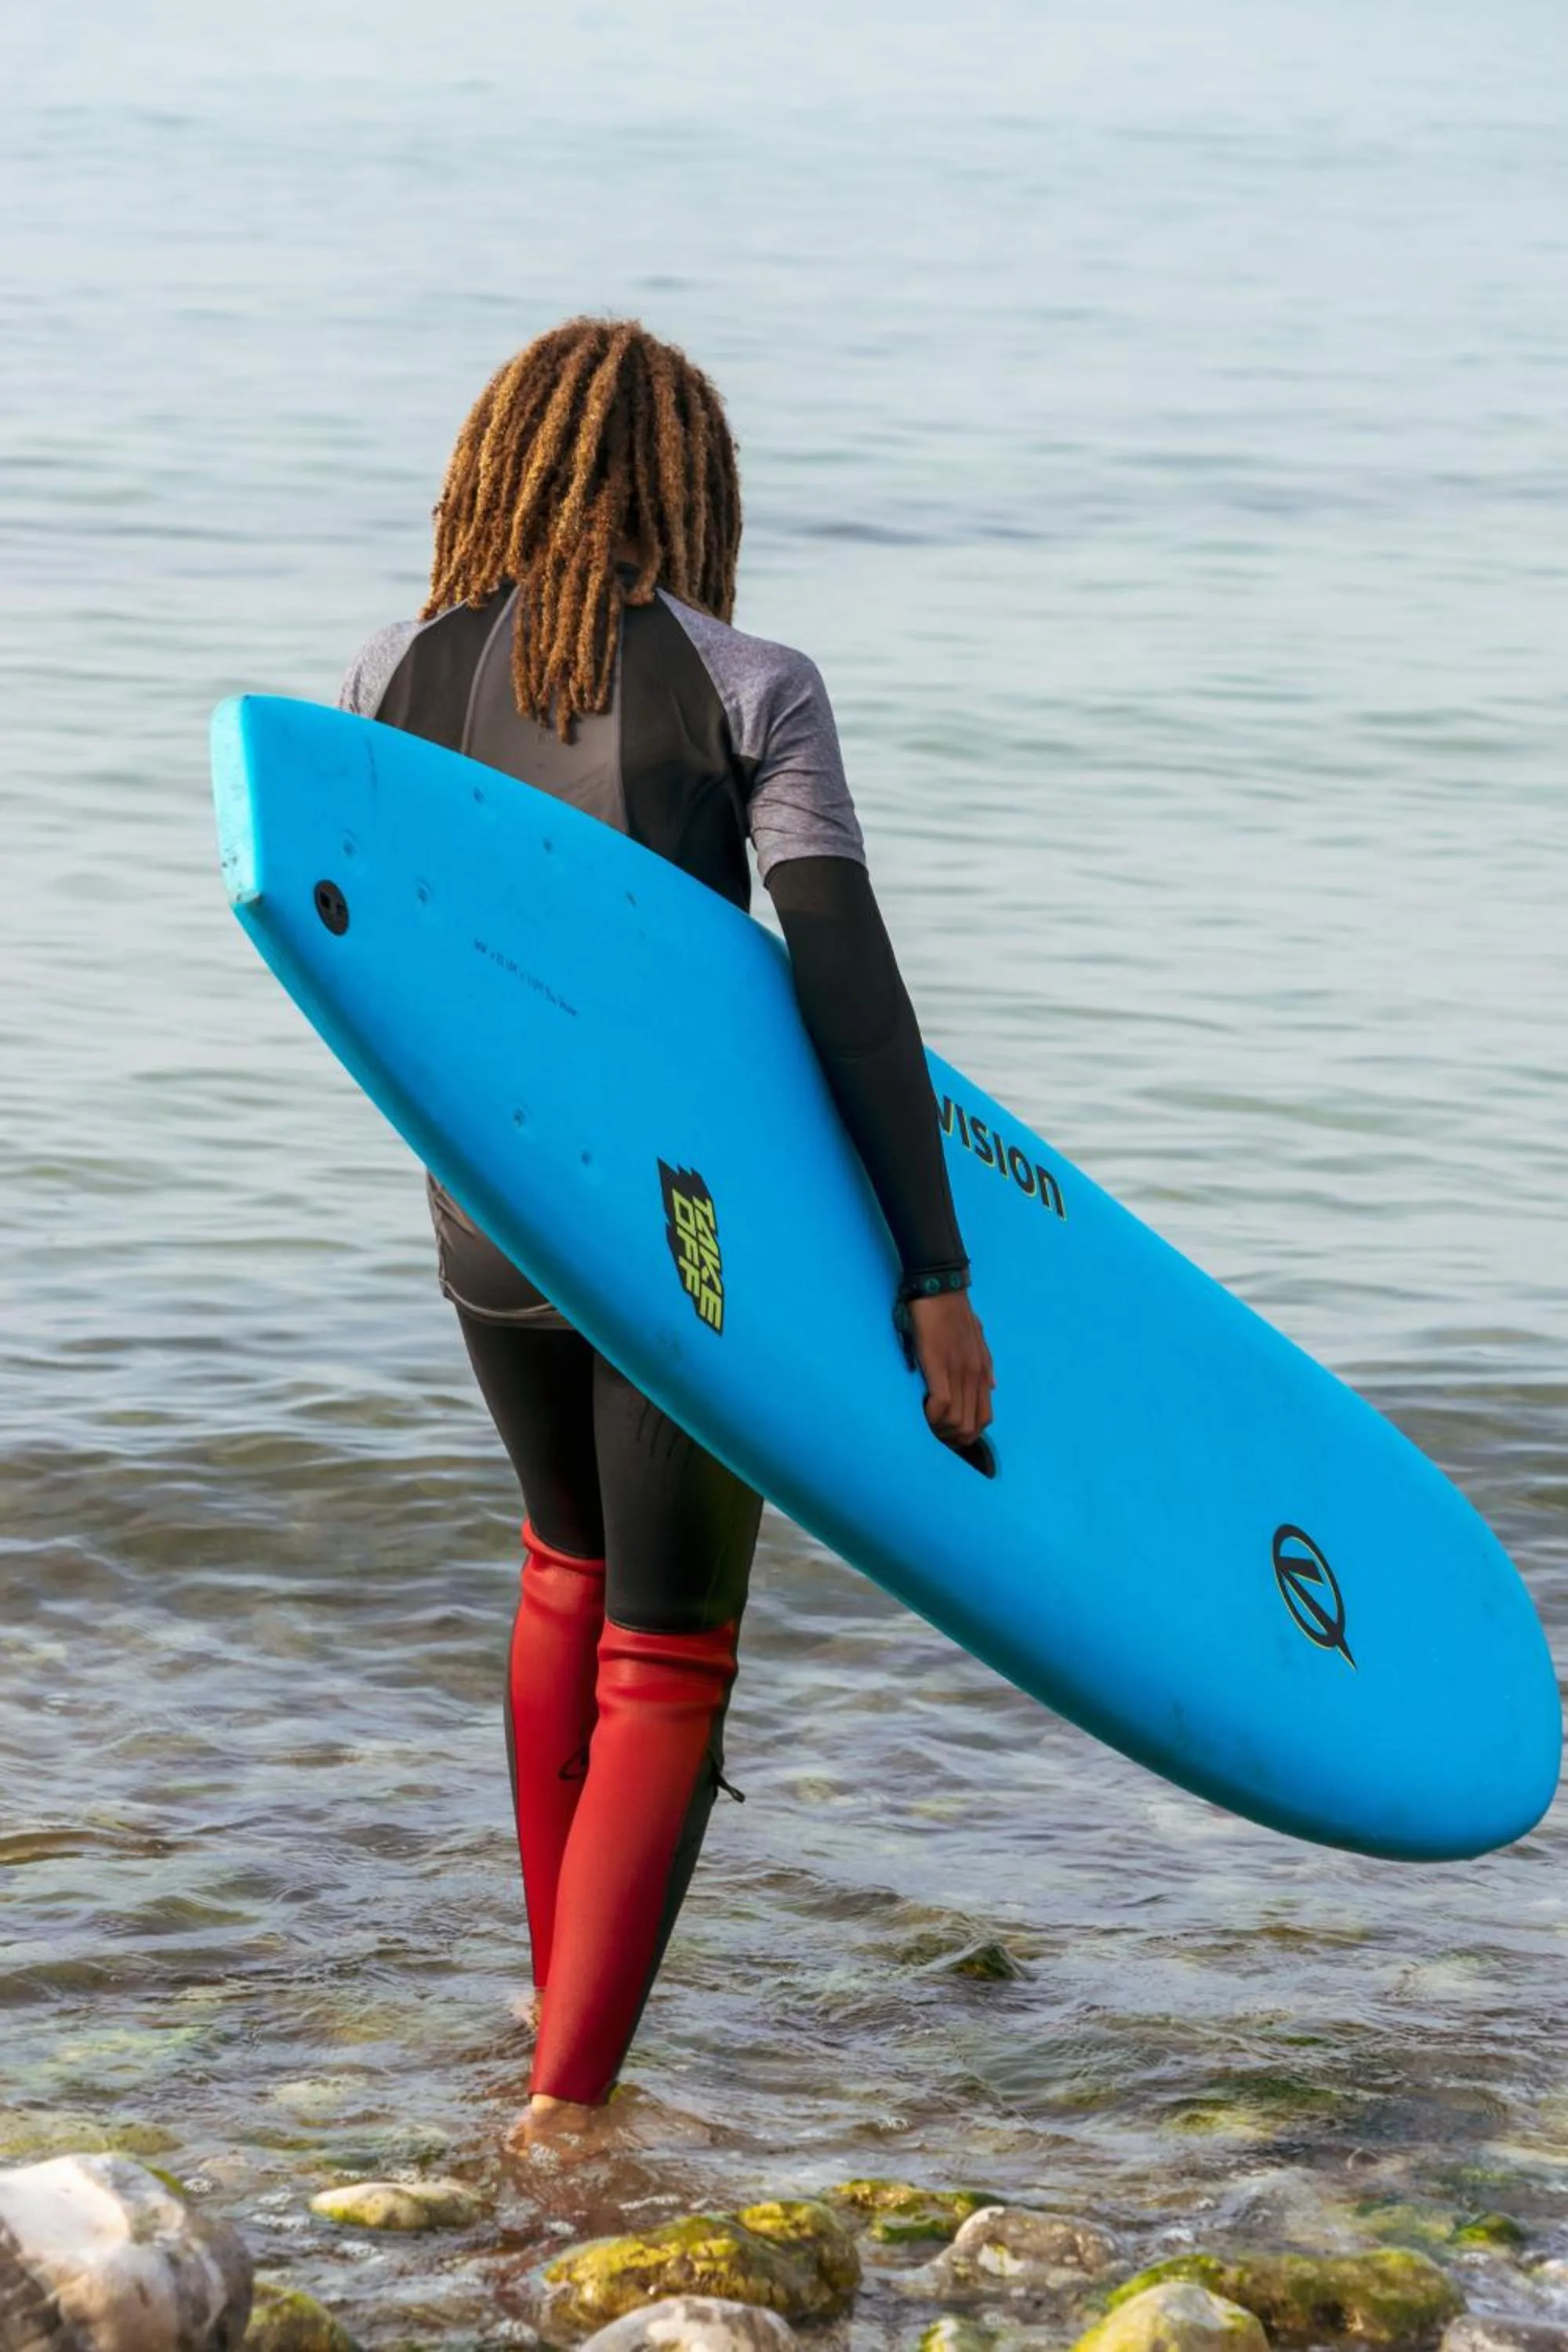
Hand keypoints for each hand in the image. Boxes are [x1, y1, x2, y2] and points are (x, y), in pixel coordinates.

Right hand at [907, 1291, 994, 1452]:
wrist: (940, 1288)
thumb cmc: (953, 1311)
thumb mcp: (978, 1338)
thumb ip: (985, 1364)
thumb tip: (993, 1386)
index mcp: (982, 1372)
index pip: (984, 1418)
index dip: (967, 1433)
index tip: (948, 1431)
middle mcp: (975, 1376)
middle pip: (971, 1427)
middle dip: (951, 1437)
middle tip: (934, 1430)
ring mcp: (958, 1372)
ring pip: (957, 1421)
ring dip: (939, 1428)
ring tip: (926, 1419)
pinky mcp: (938, 1366)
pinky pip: (942, 1405)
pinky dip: (931, 1415)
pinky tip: (923, 1409)